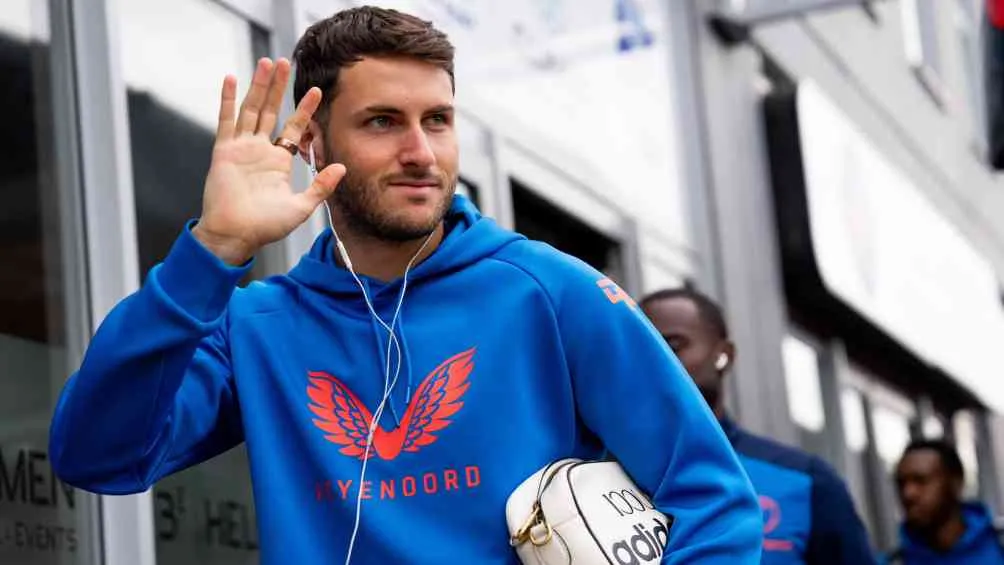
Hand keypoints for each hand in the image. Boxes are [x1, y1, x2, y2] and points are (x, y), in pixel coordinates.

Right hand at [193, 58, 345, 264]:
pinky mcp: (224, 151)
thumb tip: (341, 167)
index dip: (304, 109)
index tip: (317, 90)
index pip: (294, 128)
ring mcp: (240, 148)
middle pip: (271, 110)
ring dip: (259, 86)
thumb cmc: (265, 227)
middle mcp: (259, 150)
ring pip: (251, 109)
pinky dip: (227, 99)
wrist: (236, 235)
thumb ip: (321, 186)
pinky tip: (230, 79)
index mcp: (278, 162)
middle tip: (285, 62)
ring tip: (267, 63)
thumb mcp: (301, 206)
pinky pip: (226, 120)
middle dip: (279, 87)